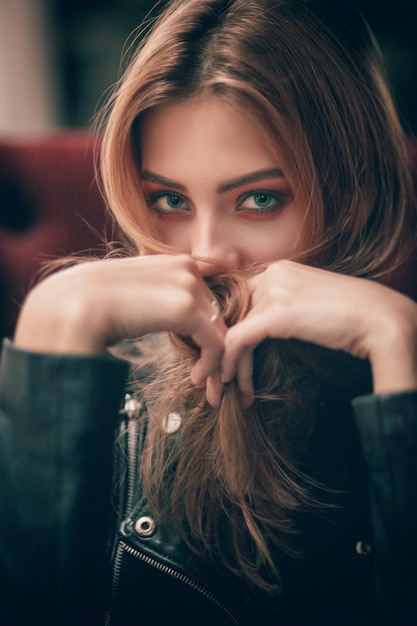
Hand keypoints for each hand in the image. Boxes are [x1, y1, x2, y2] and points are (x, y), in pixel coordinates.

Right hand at [14, 255, 226, 405]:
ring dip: (214, 363)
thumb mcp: (134, 295)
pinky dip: (210, 365)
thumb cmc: (93, 306)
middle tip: (210, 381)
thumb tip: (163, 315)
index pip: (206, 297)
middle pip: (216, 315)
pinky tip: (195, 380)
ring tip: (206, 387)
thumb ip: (156, 298)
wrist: (71, 307)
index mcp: (173, 261)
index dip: (207, 329)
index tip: (202, 357)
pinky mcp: (186, 309)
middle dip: (215, 350)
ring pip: (219, 331)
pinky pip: (214, 342)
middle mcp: (186, 267)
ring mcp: (187, 285)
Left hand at [221, 260, 416, 405]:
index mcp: (281, 269)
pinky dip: (231, 363)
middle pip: (236, 317)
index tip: (236, 358)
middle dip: (229, 350)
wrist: (381, 319)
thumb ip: (288, 306)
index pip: (243, 301)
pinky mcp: (276, 314)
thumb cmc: (353, 317)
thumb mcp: (311, 303)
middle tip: (230, 379)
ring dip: (231, 364)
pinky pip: (238, 340)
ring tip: (236, 390)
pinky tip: (235, 382)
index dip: (235, 331)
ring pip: (234, 331)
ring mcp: (274, 292)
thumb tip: (267, 328)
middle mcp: (273, 274)